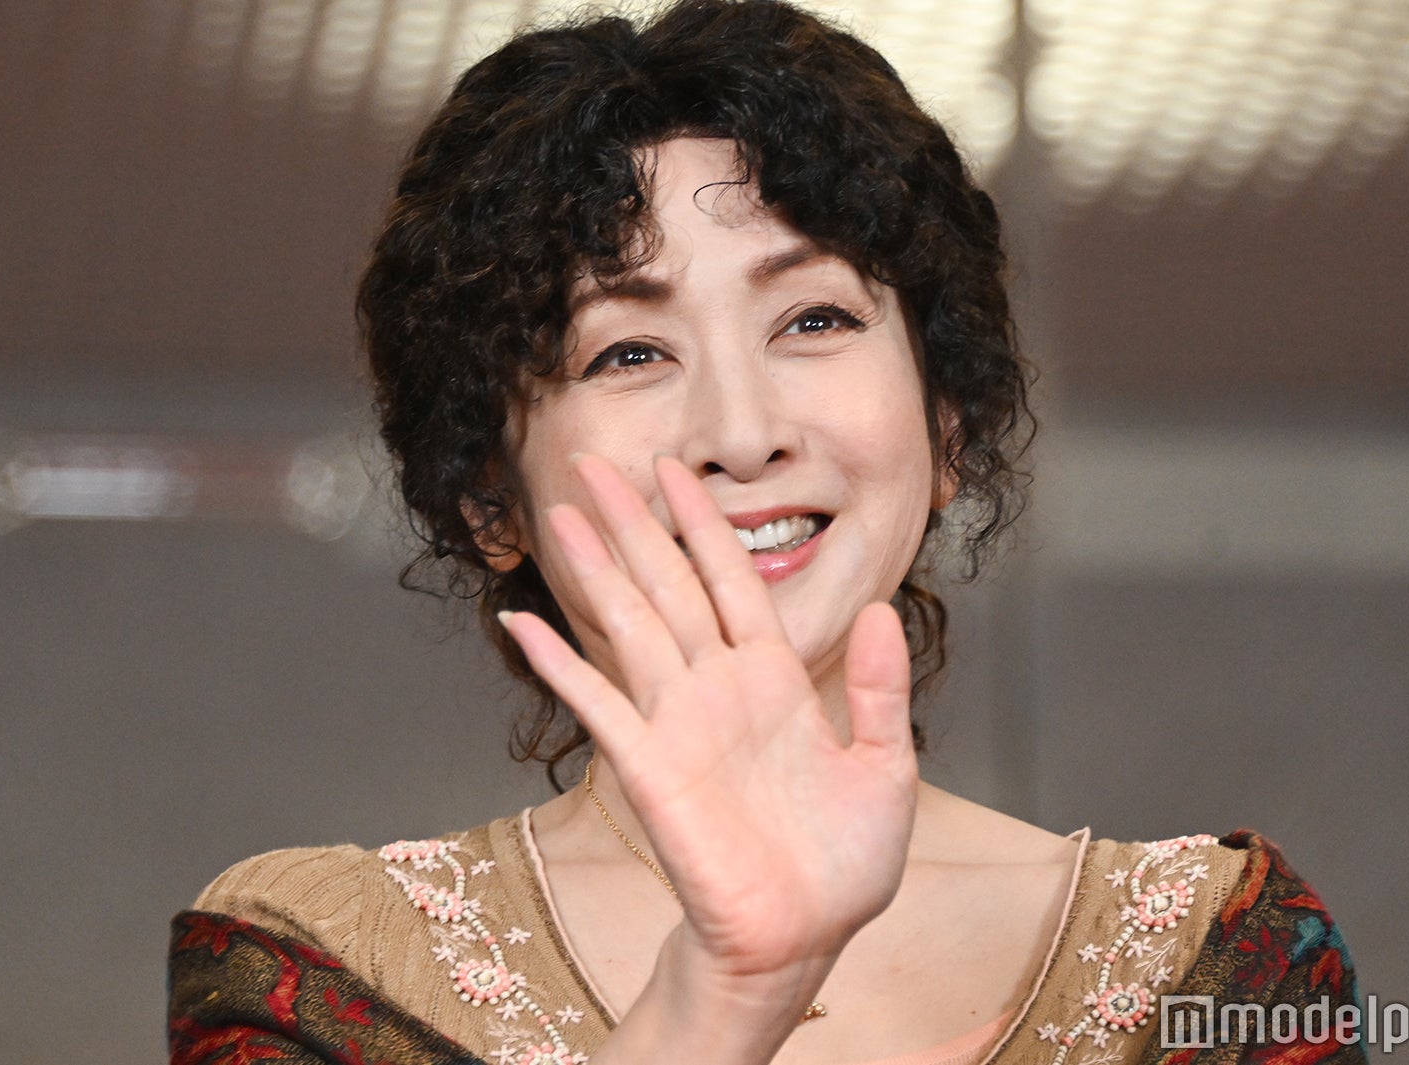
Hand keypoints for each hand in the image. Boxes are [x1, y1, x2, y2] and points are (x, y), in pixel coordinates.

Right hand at [499, 453, 917, 986]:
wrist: (801, 940)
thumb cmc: (843, 863)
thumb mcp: (885, 767)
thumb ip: (879, 689)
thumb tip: (883, 610)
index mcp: (775, 678)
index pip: (731, 580)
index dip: (704, 523)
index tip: (677, 470)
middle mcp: (718, 687)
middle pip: (669, 584)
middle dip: (634, 522)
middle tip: (594, 464)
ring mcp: (678, 723)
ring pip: (630, 623)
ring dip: (596, 567)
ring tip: (562, 512)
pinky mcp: (648, 767)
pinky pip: (596, 701)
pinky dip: (558, 662)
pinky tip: (523, 622)